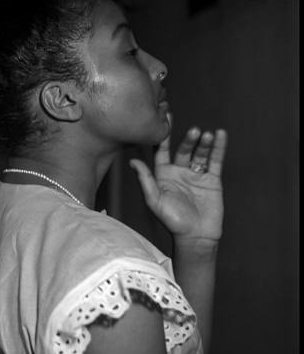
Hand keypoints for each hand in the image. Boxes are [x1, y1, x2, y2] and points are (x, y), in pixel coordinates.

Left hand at [129, 120, 226, 242]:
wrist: (195, 236)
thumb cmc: (172, 220)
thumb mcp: (154, 200)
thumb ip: (145, 180)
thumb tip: (132, 161)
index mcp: (163, 175)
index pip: (163, 151)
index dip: (164, 136)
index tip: (166, 118)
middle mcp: (179, 172)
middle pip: (183, 150)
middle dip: (188, 140)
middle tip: (193, 131)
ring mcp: (196, 175)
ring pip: (200, 153)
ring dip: (203, 143)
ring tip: (206, 135)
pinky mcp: (212, 179)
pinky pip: (216, 160)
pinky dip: (219, 147)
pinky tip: (220, 135)